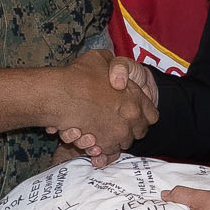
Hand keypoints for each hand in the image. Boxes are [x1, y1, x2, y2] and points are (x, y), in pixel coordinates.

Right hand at [42, 50, 154, 165]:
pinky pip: (106, 152)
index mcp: (135, 98)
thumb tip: (120, 79)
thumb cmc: (79, 74)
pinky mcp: (102, 146)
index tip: (134, 111)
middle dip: (130, 128)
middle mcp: (130, 118)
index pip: (152, 115)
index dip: (144, 113)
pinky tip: (90, 137)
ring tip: (101, 130)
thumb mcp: (101, 58)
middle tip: (117, 121)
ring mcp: (117, 134)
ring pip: (123, 143)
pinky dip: (100, 148)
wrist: (57, 94)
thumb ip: (116, 67)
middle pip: (139, 132)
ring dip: (114, 138)